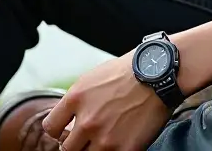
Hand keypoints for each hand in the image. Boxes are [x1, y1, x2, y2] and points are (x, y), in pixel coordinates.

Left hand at [43, 55, 170, 150]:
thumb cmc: (131, 70)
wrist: (161, 73)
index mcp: (76, 98)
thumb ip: (79, 98)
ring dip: (95, 149)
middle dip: (77, 143)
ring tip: (109, 137)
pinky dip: (116, 150)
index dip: (59, 131)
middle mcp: (86, 120)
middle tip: (90, 136)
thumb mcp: (96, 76)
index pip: (51, 128)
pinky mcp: (124, 149)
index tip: (67, 131)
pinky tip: (124, 139)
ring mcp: (105, 138)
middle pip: (67, 149)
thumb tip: (70, 117)